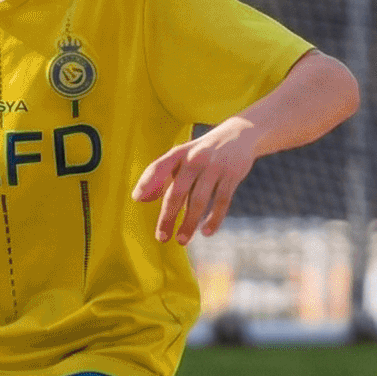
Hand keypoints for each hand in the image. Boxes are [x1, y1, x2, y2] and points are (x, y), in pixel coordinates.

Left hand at [134, 118, 262, 244]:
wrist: (240, 134)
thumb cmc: (202, 153)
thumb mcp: (182, 158)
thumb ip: (161, 176)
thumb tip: (138, 198)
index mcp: (179, 153)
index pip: (158, 166)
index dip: (147, 181)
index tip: (137, 199)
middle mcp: (195, 159)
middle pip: (177, 191)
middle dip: (168, 216)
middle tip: (161, 238)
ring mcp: (214, 167)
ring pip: (199, 200)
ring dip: (189, 223)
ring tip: (181, 240)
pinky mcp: (232, 175)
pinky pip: (222, 201)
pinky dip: (214, 219)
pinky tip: (207, 233)